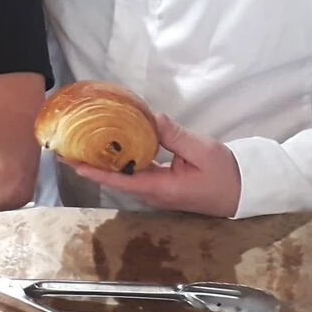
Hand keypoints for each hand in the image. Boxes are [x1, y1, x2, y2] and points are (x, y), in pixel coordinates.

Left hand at [65, 114, 241, 216]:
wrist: (245, 191)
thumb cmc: (226, 174)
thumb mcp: (202, 150)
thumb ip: (175, 135)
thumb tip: (151, 118)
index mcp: (161, 188)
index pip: (120, 181)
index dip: (95, 173)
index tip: (73, 163)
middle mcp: (154, 193)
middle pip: (115, 180)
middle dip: (90, 166)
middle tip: (66, 150)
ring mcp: (157, 191)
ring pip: (124, 178)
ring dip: (102, 164)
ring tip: (80, 148)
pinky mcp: (162, 186)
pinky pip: (135, 174)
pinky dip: (120, 163)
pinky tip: (111, 150)